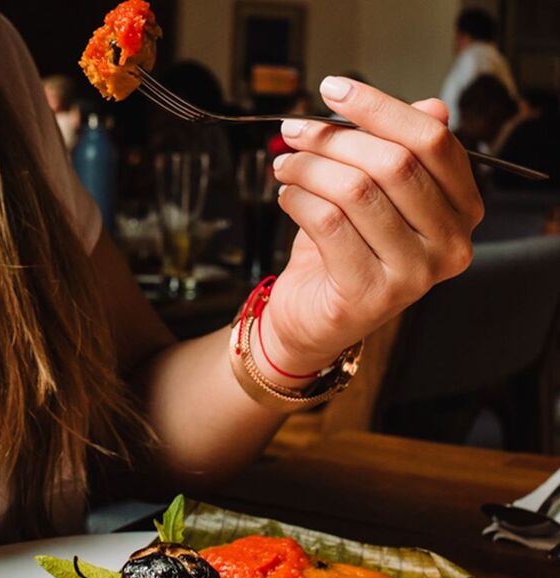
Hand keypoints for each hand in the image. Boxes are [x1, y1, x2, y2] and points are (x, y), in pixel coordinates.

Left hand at [263, 76, 483, 375]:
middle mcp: (449, 245)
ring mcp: (414, 275)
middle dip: (333, 138)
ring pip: (356, 190)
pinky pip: (328, 223)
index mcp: (462, 211)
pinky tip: (286, 197)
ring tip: (285, 164)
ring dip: (309, 167)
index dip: (379, 107)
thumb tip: (429, 106)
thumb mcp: (377, 198)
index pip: (432, 142)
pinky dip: (298, 200)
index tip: (333, 89)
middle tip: (294, 131)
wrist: (314, 320)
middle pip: (393, 163)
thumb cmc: (345, 253)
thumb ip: (401, 153)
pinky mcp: (370, 294)